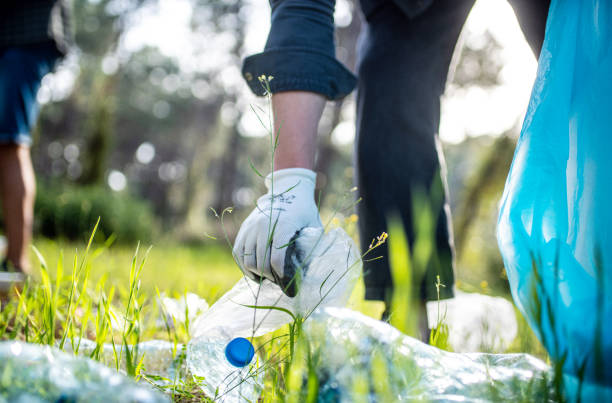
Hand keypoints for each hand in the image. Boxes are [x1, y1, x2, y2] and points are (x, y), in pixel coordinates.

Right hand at [233, 168, 321, 294]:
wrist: (288, 190)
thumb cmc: (304, 212)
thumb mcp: (314, 228)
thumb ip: (310, 249)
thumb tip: (305, 274)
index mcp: (283, 225)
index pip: (276, 259)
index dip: (281, 276)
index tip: (287, 284)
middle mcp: (263, 225)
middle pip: (260, 262)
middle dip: (270, 277)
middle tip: (278, 282)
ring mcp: (251, 226)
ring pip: (247, 260)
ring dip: (256, 274)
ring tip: (266, 279)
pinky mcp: (244, 228)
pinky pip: (237, 253)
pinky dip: (244, 266)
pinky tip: (254, 272)